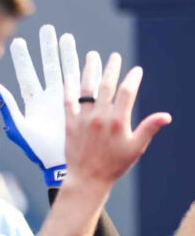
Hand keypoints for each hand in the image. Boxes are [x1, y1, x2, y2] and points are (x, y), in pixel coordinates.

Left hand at [0, 24, 98, 186]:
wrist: (62, 165)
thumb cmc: (39, 151)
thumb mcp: (20, 130)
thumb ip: (8, 108)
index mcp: (33, 103)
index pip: (26, 76)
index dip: (23, 60)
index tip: (19, 43)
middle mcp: (49, 98)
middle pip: (48, 67)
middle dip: (48, 49)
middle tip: (47, 30)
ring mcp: (66, 99)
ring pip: (67, 71)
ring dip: (68, 54)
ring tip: (67, 38)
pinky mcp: (82, 105)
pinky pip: (85, 83)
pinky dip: (87, 70)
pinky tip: (91, 56)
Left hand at [64, 51, 170, 188]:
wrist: (87, 179)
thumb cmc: (114, 165)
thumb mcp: (136, 148)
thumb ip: (149, 128)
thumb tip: (166, 116)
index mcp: (118, 121)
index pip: (127, 92)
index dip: (132, 79)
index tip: (136, 71)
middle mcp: (100, 117)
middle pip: (106, 86)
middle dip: (112, 68)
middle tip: (114, 56)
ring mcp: (83, 120)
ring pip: (86, 90)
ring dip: (90, 71)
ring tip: (92, 56)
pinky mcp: (70, 125)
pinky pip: (68, 102)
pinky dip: (69, 88)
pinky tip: (70, 76)